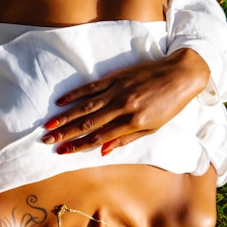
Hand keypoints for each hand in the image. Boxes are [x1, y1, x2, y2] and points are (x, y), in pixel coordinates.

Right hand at [40, 48, 210, 154]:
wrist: (181, 75)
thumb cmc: (169, 105)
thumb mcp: (152, 128)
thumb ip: (125, 138)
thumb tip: (102, 150)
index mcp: (132, 122)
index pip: (98, 137)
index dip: (78, 145)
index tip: (61, 151)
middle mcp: (122, 107)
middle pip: (87, 123)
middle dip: (65, 133)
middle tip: (46, 140)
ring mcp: (117, 91)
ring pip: (85, 106)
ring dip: (65, 116)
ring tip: (48, 124)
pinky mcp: (115, 77)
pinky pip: (91, 87)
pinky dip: (75, 94)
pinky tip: (61, 101)